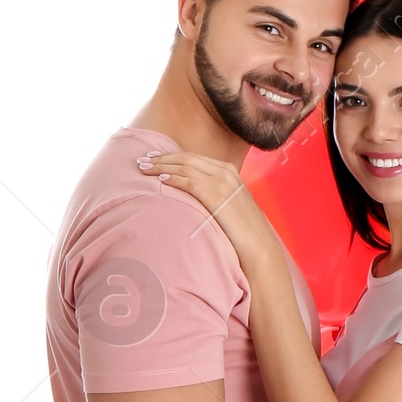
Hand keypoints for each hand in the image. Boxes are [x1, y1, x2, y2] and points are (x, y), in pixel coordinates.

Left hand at [142, 150, 274, 268]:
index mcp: (229, 170)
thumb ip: (214, 194)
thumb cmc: (243, 230)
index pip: (194, 157)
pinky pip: (189, 182)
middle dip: (162, 158)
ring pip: (184, 167)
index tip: (155, 157)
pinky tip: (160, 180)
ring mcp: (222, 182)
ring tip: (144, 169)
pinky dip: (173, 179)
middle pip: (186, 158)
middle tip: (142, 160)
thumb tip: (194, 196)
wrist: (259, 245)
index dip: (172, 156)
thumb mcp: (230, 204)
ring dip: (161, 166)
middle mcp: (225, 172)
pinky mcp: (216, 195)